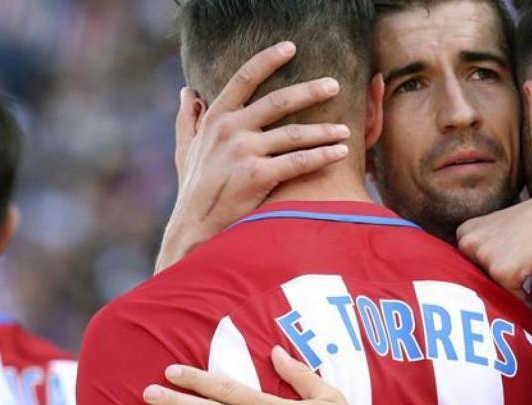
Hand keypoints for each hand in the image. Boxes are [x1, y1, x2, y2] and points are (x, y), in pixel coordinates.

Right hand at [156, 41, 352, 271]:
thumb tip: (187, 92)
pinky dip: (322, 156)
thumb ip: (188, 120)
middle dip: (310, 91)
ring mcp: (244, 152)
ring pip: (294, 134)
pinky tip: (340, 153)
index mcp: (215, 118)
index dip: (267, 60)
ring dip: (324, 130)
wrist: (195, 229)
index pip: (243, 79)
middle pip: (277, 101)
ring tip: (346, 130)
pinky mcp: (258, 176)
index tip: (290, 48)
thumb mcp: (185, 151)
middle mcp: (230, 130)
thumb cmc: (194, 192)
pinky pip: (299, 161)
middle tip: (334, 84)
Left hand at [456, 178, 531, 298]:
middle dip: (495, 298)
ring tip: (529, 310)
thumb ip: (493, 252)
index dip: (489, 284)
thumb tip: (492, 286)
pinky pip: (511, 301)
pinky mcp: (501, 271)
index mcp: (466, 231)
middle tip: (513, 312)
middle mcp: (468, 242)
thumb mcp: (507, 232)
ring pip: (493, 294)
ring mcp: (483, 256)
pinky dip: (527, 309)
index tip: (504, 296)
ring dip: (511, 305)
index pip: (470, 270)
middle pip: (476, 285)